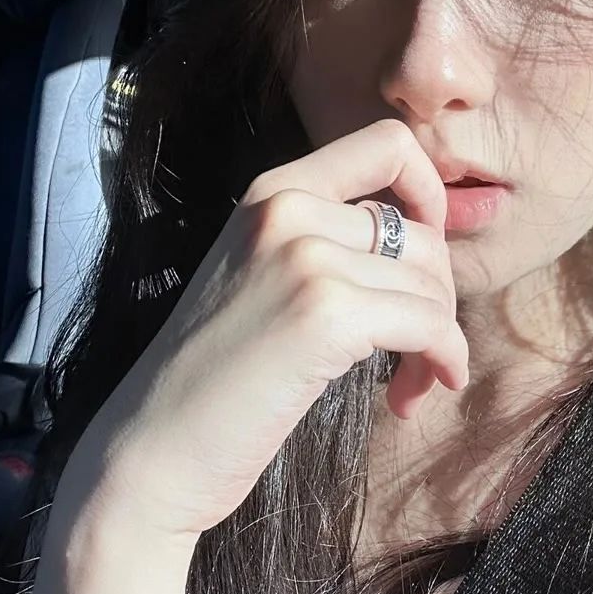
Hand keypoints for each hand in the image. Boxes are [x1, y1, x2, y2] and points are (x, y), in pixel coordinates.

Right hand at [59, 119, 468, 542]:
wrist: (151, 449)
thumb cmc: (214, 377)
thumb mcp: (261, 275)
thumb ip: (327, 241)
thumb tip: (431, 238)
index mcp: (273, 191)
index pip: (388, 144)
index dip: (432, 194)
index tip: (424, 261)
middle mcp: (288, 208)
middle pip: (424, 232)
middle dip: (437, 297)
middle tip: (415, 353)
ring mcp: (305, 258)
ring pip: (432, 284)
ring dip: (437, 341)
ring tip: (408, 384)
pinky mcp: (324, 315)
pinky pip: (429, 325)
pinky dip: (442, 361)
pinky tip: (412, 398)